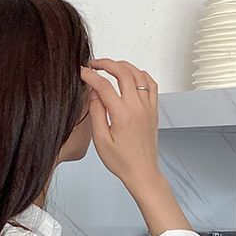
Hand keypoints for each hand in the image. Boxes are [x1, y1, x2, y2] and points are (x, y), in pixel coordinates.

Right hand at [80, 58, 159, 191]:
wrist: (142, 172)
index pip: (104, 86)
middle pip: (123, 73)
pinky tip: (132, 75)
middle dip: (107, 64)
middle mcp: (138, 107)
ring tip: (110, 66)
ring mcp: (148, 107)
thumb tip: (93, 93)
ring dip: (124, 66)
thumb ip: (96, 113)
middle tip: (94, 64)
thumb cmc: (121, 161)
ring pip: (138, 74)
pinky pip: (151, 84)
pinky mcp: (153, 110)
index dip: (90, 76)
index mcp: (123, 114)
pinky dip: (141, 75)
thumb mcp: (100, 140)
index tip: (81, 72)